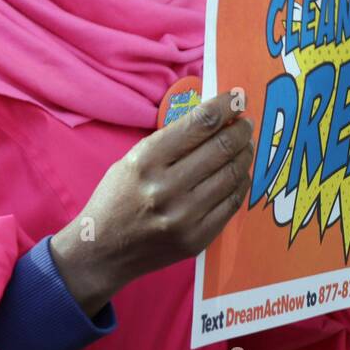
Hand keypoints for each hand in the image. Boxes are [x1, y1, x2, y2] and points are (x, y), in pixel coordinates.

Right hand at [50, 92, 254, 315]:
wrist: (103, 252)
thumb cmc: (118, 198)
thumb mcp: (133, 159)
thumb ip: (172, 141)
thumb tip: (216, 119)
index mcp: (146, 161)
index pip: (200, 124)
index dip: (226, 106)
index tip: (239, 98)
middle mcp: (167, 188)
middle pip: (221, 147)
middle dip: (240, 130)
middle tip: (246, 124)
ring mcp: (184, 217)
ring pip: (232, 174)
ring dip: (244, 154)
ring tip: (244, 146)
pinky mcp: (197, 239)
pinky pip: (233, 203)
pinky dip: (241, 182)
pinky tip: (240, 173)